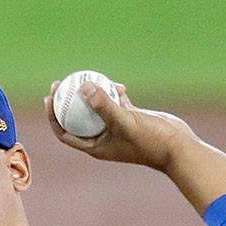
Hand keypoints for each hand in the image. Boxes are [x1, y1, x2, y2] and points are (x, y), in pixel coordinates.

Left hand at [45, 80, 197, 172]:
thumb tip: (83, 88)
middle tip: (58, 83)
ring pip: (96, 109)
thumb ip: (104, 106)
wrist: (177, 147)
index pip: (65, 132)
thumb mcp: (124, 121)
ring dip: (88, 95)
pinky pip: (116, 103)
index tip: (49, 99)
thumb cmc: (149, 140)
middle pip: (75, 119)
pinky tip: (115, 83)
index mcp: (95, 147)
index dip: (53, 117)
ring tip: (80, 78)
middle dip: (65, 102)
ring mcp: (116, 128)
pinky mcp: (130, 119)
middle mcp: (103, 139)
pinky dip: (113, 93)